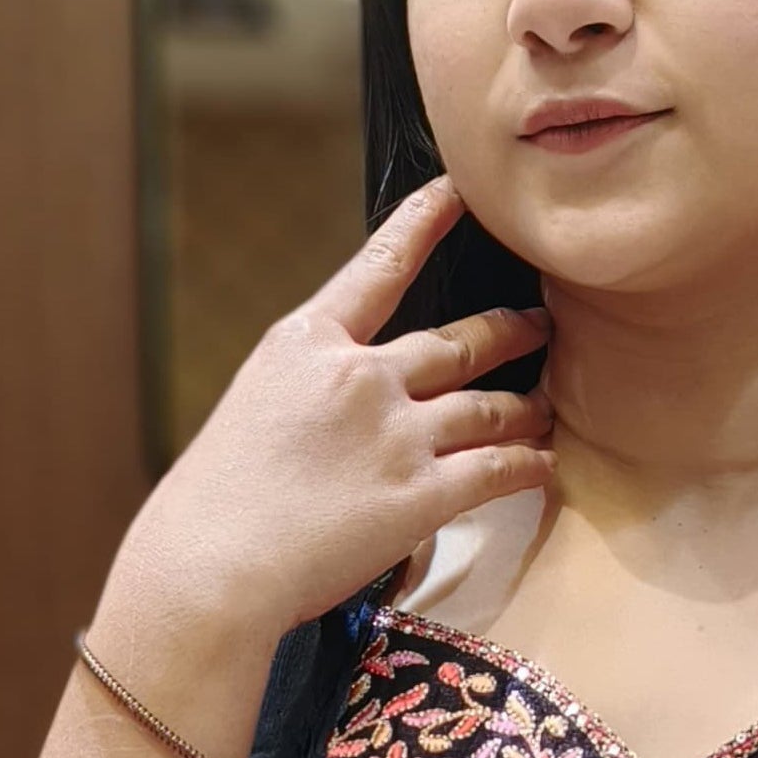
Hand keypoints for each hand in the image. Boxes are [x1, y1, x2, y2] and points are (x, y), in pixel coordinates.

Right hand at [117, 173, 554, 647]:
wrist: (212, 565)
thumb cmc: (214, 503)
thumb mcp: (253, 412)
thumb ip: (309, 395)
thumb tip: (344, 412)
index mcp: (306, 345)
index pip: (379, 267)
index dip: (425, 223)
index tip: (457, 193)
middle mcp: (361, 377)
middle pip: (459, 343)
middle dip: (509, 331)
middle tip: (540, 323)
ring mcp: (398, 434)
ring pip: (490, 406)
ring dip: (526, 405)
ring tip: (545, 405)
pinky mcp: (423, 494)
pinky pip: (499, 468)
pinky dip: (528, 464)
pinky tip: (542, 463)